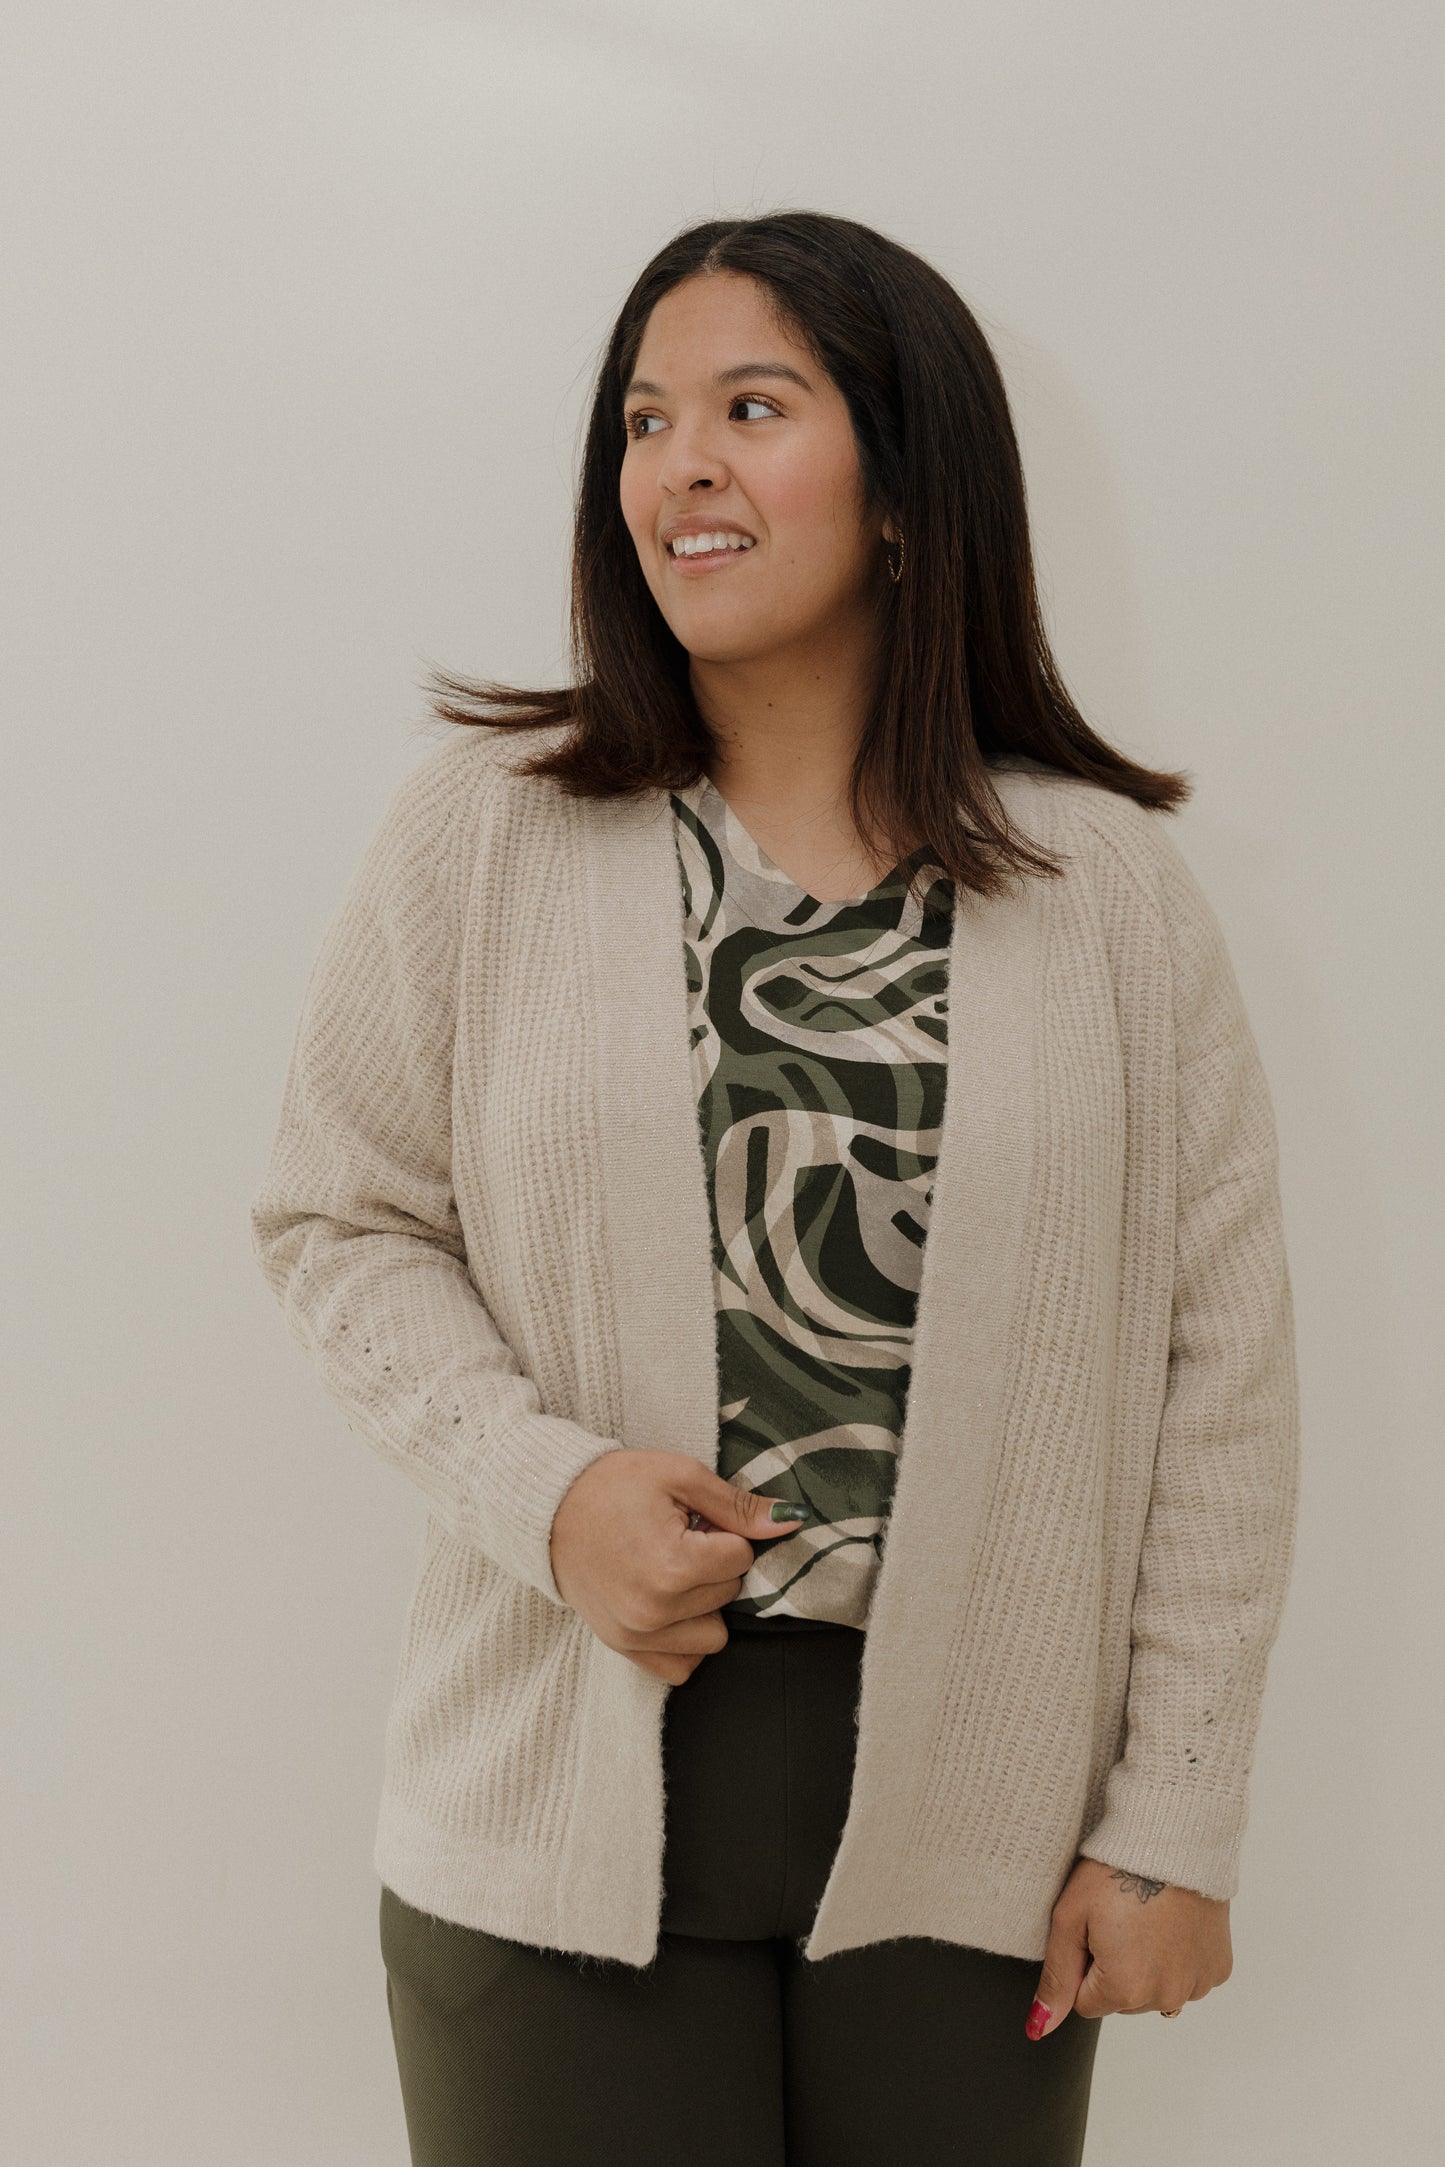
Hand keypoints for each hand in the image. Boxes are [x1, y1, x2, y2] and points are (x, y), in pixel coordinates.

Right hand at [548, 1448, 807, 1683]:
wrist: (547, 1508)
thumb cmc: (613, 1485)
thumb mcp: (679, 1477)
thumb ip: (737, 1506)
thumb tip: (791, 1521)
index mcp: (672, 1566)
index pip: (742, 1559)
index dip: (724, 1533)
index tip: (694, 1522)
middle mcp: (655, 1611)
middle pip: (730, 1596)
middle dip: (714, 1566)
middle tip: (677, 1540)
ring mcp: (636, 1636)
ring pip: (714, 1637)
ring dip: (703, 1606)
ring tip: (670, 1573)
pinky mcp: (623, 1649)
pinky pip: (682, 1668)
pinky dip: (684, 1641)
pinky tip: (667, 1605)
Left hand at [1026, 1856, 1232, 2037]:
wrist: (1173, 1836)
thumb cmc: (1116, 1869)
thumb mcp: (1070, 1918)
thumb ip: (1056, 1978)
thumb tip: (1039, 2028)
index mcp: (1125, 1989)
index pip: (1087, 2002)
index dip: (1084, 1965)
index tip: (1094, 1929)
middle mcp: (1166, 1997)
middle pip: (1123, 2000)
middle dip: (1115, 1968)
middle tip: (1120, 1918)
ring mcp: (1198, 1984)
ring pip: (1157, 1991)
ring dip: (1148, 1965)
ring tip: (1147, 1917)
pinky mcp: (1219, 1968)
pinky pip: (1189, 1977)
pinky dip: (1179, 1958)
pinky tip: (1173, 1923)